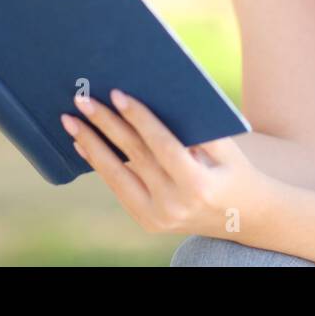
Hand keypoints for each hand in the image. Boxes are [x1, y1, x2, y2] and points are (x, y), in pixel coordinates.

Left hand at [62, 88, 265, 238]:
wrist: (244, 218)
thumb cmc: (234, 170)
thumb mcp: (226, 148)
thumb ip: (195, 126)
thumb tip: (154, 94)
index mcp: (199, 185)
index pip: (162, 146)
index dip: (139, 118)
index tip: (117, 94)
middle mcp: (175, 205)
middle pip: (134, 157)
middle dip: (105, 125)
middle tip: (82, 100)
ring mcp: (158, 218)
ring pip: (117, 176)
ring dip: (90, 145)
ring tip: (70, 121)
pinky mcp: (147, 222)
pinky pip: (118, 189)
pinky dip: (99, 165)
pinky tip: (83, 144)